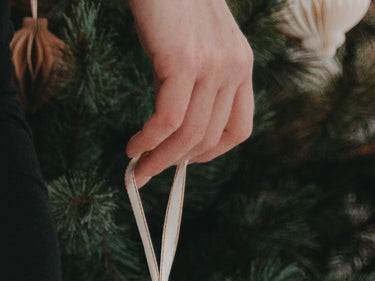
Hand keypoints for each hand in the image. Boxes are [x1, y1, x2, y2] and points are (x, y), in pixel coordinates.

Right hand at [126, 0, 254, 186]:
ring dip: (158, 159)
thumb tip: (171, 127)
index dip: (211, 154)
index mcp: (241, 64)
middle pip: (208, 138)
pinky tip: (133, 145)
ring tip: (135, 165)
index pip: (239, 128)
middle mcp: (234, 67)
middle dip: (173, 164)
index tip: (182, 160)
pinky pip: (168, 120)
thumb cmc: (170, 6)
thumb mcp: (193, 47)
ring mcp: (212, 65)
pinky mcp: (185, 62)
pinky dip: (147, 140)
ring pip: (189, 136)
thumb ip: (193, 81)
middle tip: (145, 171)